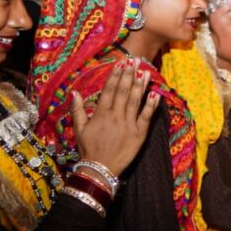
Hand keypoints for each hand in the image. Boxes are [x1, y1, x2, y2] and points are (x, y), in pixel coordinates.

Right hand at [71, 58, 159, 176]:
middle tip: (135, 61)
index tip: (120, 64)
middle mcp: (115, 116)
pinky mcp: (139, 134)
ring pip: (135, 101)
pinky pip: (146, 117)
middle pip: (123, 91)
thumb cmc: (89, 148)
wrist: (100, 168)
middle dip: (129, 75)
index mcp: (101, 114)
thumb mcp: (79, 129)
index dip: (115, 76)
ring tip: (145, 72)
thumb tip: (74, 92)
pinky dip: (151, 105)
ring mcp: (129, 124)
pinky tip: (156, 94)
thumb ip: (77, 110)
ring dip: (141, 85)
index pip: (109, 90)